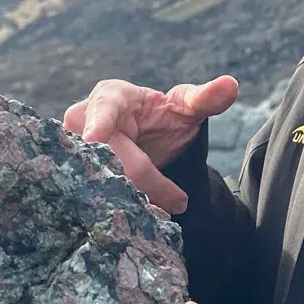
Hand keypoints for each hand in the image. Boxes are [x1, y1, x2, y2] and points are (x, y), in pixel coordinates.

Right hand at [62, 77, 237, 213]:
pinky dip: (116, 209)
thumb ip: (206, 98)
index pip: (104, 109)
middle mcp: (82, 122)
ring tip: (167, 207)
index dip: (99, 123)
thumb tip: (231, 85)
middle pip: (107, 155)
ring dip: (130, 198)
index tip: (95, 137)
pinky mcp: (74, 178)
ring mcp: (72, 152)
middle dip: (144, 180)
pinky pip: (89, 196)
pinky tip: (142, 218)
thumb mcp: (186, 107)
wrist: (149, 144)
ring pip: (95, 180)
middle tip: (179, 201)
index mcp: (110, 97)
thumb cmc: (164, 118)